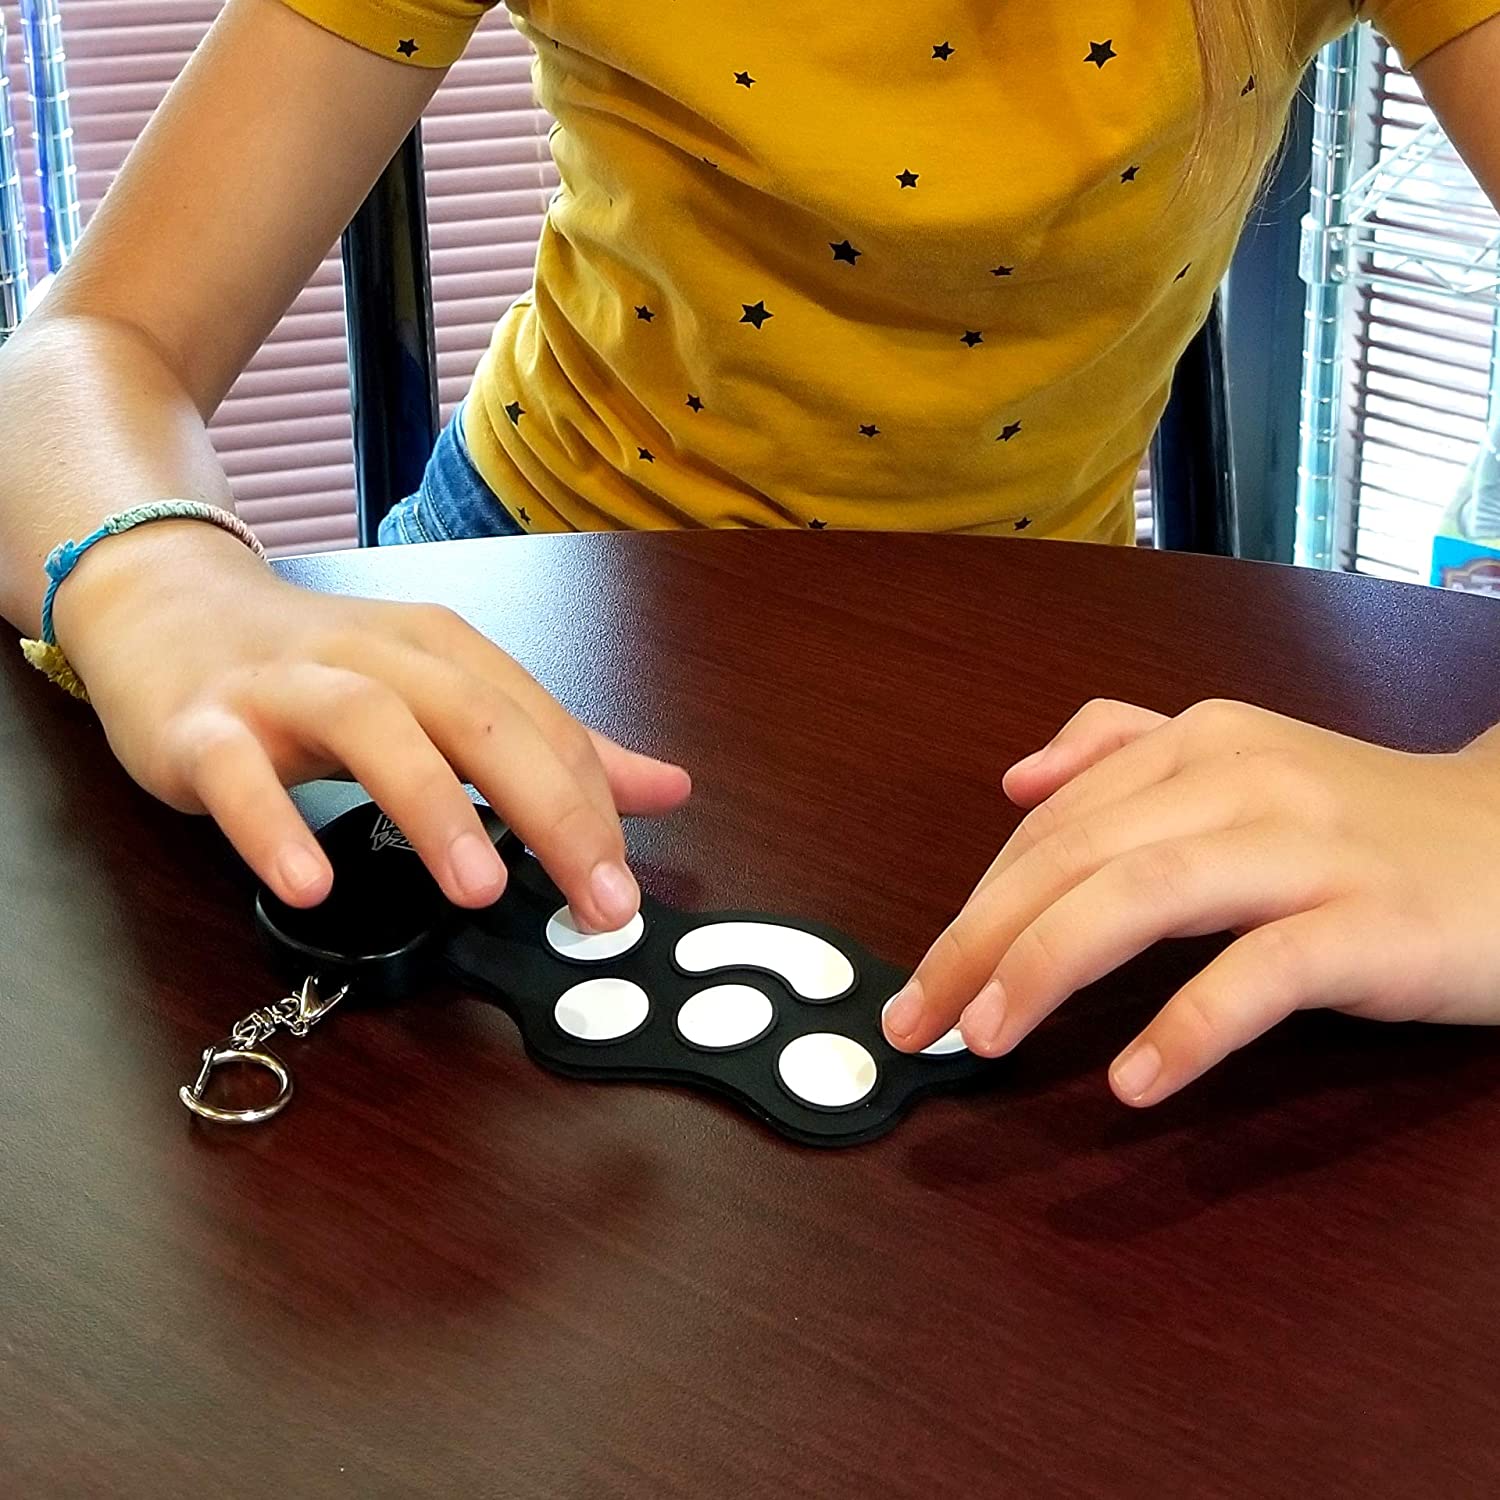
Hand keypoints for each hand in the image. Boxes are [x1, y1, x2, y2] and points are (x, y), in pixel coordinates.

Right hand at [54, 526, 690, 921]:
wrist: (164, 608)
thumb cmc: (319, 666)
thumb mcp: (444, 694)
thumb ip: (551, 747)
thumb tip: (666, 788)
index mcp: (443, 652)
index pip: (539, 724)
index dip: (593, 806)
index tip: (623, 889)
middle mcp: (374, 658)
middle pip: (477, 718)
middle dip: (550, 809)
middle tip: (596, 901)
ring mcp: (284, 687)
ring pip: (369, 725)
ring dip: (431, 804)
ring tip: (479, 889)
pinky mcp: (203, 727)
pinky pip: (237, 774)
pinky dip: (273, 825)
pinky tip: (309, 885)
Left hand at [883, 698, 1499, 1105]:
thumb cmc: (1364, 821)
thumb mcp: (1242, 762)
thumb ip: (1125, 749)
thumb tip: (1017, 778)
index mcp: (1198, 743)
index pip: (1053, 825)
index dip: (975, 902)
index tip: (923, 978)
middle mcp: (1242, 780)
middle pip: (1075, 856)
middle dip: (978, 940)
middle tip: (916, 1020)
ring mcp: (1311, 849)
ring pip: (1146, 895)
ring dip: (1047, 966)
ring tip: (988, 1036)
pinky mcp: (1372, 923)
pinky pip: (1260, 972)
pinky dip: (1186, 1026)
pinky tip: (1132, 1081)